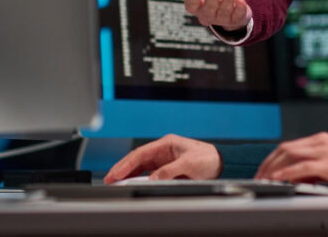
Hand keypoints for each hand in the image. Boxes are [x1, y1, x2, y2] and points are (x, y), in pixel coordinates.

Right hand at [103, 134, 222, 182]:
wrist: (218, 163)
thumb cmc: (207, 158)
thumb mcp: (189, 164)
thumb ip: (170, 170)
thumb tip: (153, 178)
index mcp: (167, 144)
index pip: (141, 153)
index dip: (127, 163)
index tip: (116, 173)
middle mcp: (162, 151)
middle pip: (137, 159)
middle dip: (122, 168)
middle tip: (109, 179)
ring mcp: (163, 160)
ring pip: (140, 166)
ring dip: (128, 174)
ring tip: (115, 182)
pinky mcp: (166, 169)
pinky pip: (148, 173)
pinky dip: (138, 178)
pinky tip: (129, 183)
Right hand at [156, 0, 251, 30]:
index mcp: (194, 5)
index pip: (191, 4)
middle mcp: (206, 14)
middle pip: (209, 9)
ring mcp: (221, 18)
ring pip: (224, 12)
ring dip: (229, 0)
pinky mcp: (235, 19)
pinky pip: (238, 17)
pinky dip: (240, 9)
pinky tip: (242, 0)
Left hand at [254, 132, 327, 193]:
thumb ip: (312, 168)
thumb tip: (292, 177)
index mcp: (321, 140)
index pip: (289, 146)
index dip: (273, 158)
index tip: (263, 171)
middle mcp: (321, 142)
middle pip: (285, 148)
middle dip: (268, 163)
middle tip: (258, 177)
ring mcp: (325, 151)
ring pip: (290, 154)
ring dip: (273, 168)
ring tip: (264, 180)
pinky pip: (302, 167)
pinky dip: (287, 173)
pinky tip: (278, 179)